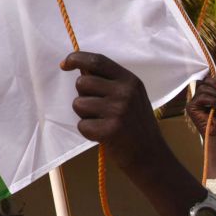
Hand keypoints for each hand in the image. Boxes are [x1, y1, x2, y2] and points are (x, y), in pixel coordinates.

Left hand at [61, 51, 162, 168]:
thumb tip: (80, 68)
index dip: (76, 59)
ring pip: (78, 104)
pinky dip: (88, 132)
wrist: (151, 156)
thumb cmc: (135, 124)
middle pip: (82, 83)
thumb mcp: (131, 95)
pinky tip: (104, 136)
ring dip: (84, 115)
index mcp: (130, 80)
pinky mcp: (110, 130)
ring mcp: (118, 111)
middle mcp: (125, 92)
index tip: (64, 64)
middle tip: (98, 109)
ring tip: (103, 122)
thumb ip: (109, 81)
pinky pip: (82, 125)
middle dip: (82, 95)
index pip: (97, 61)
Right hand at [186, 73, 215, 139]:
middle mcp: (198, 98)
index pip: (206, 81)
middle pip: (203, 82)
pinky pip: (200, 97)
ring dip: (215, 95)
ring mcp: (193, 103)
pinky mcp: (191, 108)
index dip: (214, 81)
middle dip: (215, 87)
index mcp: (205, 96)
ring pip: (202, 89)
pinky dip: (211, 101)